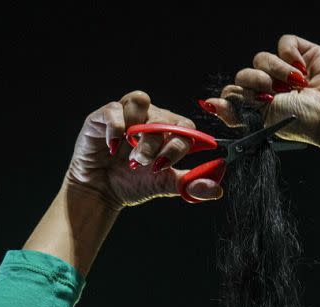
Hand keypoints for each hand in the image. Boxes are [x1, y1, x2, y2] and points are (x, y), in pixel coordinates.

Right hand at [63, 90, 222, 208]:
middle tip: (146, 163)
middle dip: (157, 142)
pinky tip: (113, 146)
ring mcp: (127, 115)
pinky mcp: (102, 117)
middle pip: (163, 116)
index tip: (166, 164)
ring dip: (139, 131)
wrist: (101, 191)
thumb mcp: (165, 185)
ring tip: (131, 155)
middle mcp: (150, 119)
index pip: (185, 126)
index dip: (179, 143)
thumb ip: (190, 184)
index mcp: (168, 131)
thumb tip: (217, 190)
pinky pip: (114, 110)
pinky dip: (116, 126)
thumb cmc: (134, 183)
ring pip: (141, 102)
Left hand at [200, 34, 319, 153]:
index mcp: (261, 106)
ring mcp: (285, 71)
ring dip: (275, 71)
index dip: (231, 96)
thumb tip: (210, 105)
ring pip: (261, 59)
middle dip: (254, 83)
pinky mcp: (302, 54)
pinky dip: (290, 55)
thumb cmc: (304, 123)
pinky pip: (284, 43)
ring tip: (295, 84)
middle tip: (271, 93)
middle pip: (244, 74)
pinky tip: (302, 70)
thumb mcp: (263, 121)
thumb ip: (237, 111)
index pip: (234, 93)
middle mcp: (271, 88)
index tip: (230, 102)